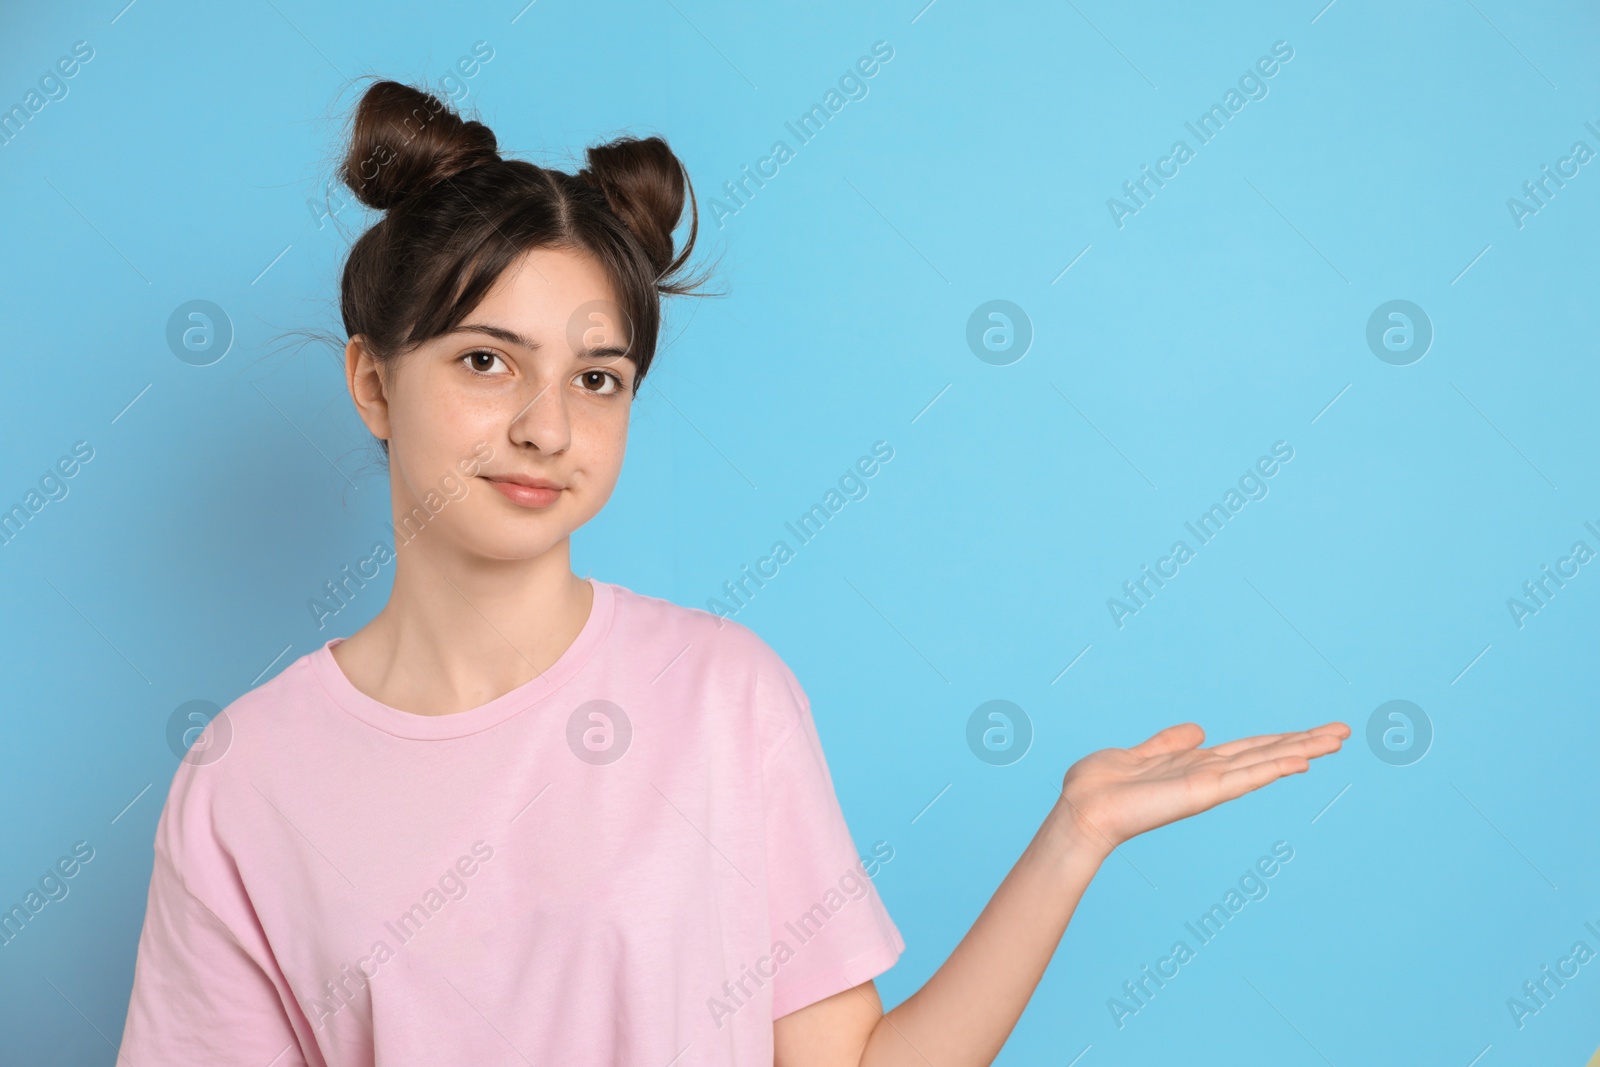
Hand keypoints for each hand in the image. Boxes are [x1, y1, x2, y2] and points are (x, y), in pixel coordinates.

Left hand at [1054, 721, 1348, 859]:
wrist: (1082, 810)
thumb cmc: (1100, 787)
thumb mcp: (1138, 754)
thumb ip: (1168, 743)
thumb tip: (1198, 730)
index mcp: (1196, 765)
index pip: (1250, 749)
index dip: (1281, 739)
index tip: (1315, 732)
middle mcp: (1209, 775)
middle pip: (1266, 754)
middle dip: (1305, 742)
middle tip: (1343, 731)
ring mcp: (1209, 785)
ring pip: (1264, 763)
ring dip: (1301, 751)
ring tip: (1337, 740)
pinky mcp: (1201, 793)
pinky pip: (1244, 778)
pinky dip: (1272, 768)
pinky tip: (1300, 761)